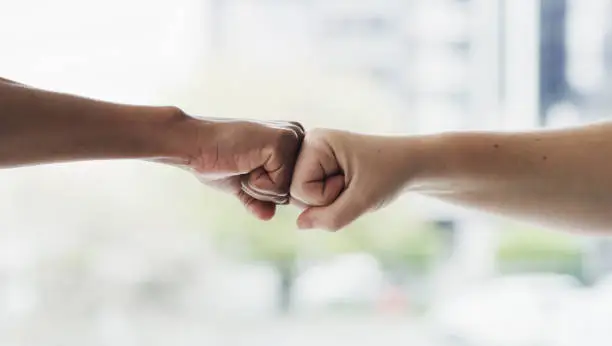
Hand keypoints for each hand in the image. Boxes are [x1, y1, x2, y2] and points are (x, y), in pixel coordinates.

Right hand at [181, 117, 304, 219]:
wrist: (194, 144)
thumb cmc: (215, 160)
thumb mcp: (241, 184)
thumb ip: (258, 199)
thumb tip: (269, 216)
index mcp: (291, 142)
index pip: (292, 188)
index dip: (265, 190)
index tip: (245, 168)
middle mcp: (297, 136)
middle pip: (293, 191)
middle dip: (264, 190)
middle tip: (243, 166)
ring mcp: (292, 137)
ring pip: (287, 191)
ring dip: (259, 187)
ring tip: (243, 163)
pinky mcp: (282, 142)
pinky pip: (279, 186)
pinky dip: (257, 183)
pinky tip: (244, 162)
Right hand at [290, 129, 413, 230]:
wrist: (411, 163)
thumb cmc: (389, 175)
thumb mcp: (362, 201)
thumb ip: (330, 218)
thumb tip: (299, 225)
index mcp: (316, 142)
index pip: (298, 188)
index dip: (325, 197)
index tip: (352, 181)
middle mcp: (309, 145)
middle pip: (296, 193)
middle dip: (325, 199)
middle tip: (353, 183)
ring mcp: (313, 156)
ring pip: (303, 197)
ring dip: (329, 200)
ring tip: (352, 184)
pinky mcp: (319, 166)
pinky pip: (312, 196)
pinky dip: (331, 200)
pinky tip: (347, 187)